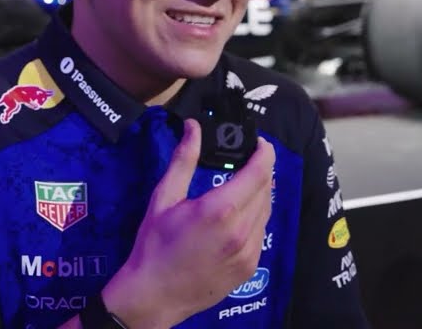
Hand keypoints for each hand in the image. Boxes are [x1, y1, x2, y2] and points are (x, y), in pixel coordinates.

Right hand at [101, 119, 274, 327]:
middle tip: (248, 159)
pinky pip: (261, 232)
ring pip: (266, 212)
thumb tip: (194, 127)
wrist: (155, 295)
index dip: (265, 153)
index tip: (260, 143)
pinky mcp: (250, 266)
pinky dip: (255, 217)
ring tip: (243, 184)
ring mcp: (249, 251)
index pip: (259, 172)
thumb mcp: (164, 198)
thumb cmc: (154, 245)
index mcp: (221, 209)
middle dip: (261, 170)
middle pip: (266, 190)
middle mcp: (242, 230)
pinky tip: (238, 215)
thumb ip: (183, 160)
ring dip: (260, 193)